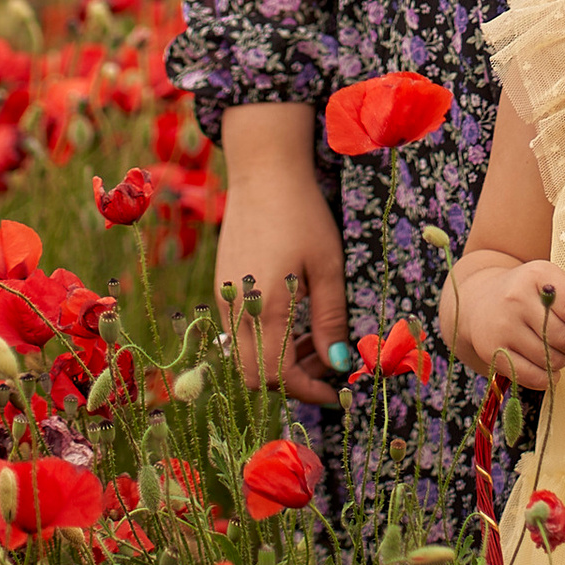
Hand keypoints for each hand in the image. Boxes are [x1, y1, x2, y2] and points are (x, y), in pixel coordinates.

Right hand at [215, 105, 348, 409]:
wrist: (263, 173)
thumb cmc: (303, 214)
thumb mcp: (327, 265)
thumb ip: (330, 319)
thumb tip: (341, 364)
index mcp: (265, 306)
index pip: (278, 376)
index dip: (309, 391)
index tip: (338, 391)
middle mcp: (238, 309)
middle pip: (255, 376)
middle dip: (294, 382)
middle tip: (328, 366)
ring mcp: (226, 299)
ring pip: (247, 355)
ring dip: (282, 361)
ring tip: (318, 341)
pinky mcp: (223, 288)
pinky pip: (242, 333)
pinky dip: (268, 341)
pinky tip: (296, 320)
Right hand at [446, 254, 564, 393]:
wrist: (479, 301)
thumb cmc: (528, 293)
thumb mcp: (555, 284)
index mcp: (538, 276)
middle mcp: (516, 298)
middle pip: (563, 338)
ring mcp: (502, 325)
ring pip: (550, 360)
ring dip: (561, 361)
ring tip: (552, 348)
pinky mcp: (491, 351)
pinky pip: (533, 377)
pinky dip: (546, 378)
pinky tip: (543, 365)